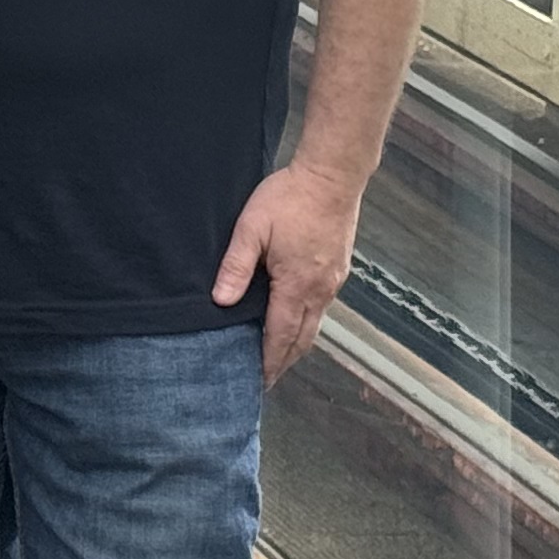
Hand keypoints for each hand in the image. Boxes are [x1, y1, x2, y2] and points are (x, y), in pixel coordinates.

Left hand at [217, 162, 361, 382]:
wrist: (332, 177)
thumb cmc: (289, 198)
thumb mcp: (251, 228)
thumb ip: (235, 267)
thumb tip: (220, 301)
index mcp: (297, 284)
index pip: (280, 334)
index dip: (269, 360)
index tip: (258, 381)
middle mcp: (320, 289)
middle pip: (302, 339)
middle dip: (284, 362)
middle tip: (266, 380)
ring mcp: (333, 280)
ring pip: (315, 324)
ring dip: (296, 345)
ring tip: (277, 358)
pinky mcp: (338, 269)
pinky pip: (321, 307)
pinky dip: (306, 324)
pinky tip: (294, 322)